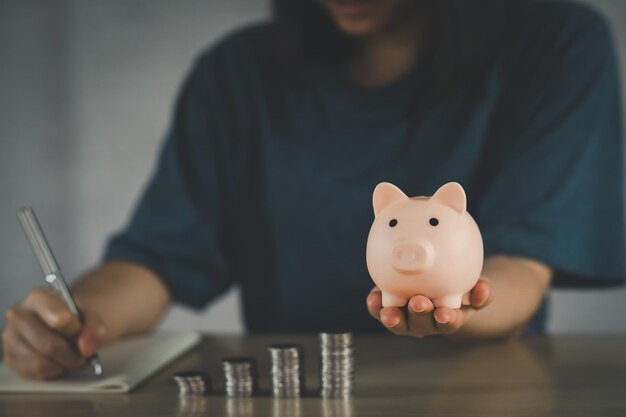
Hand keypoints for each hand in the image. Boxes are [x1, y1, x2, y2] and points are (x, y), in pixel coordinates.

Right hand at [2, 288, 106, 379]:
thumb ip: (94, 328)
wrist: (62, 323)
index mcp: (38, 297)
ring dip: (62, 366)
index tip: (81, 333)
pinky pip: (34, 373)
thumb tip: (86, 348)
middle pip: (49, 345)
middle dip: (72, 356)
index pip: (59, 319)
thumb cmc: (74, 317)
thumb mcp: (90, 315)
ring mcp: (11, 337)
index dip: (76, 332)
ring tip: (72, 358)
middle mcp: (18, 315)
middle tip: (83, 356)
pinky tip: (59, 362)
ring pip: (40, 362)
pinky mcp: (10, 357)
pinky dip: (52, 372)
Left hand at [366, 277, 492, 337]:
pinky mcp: (387, 306)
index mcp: (447, 319)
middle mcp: (424, 323)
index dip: (447, 320)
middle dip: (419, 314)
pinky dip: (375, 306)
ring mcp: (404, 317)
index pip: (448, 323)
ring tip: (388, 312)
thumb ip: (482, 291)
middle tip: (420, 302)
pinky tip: (372, 299)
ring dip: (393, 317)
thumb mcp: (474, 288)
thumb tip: (484, 290)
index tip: (446, 313)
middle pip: (420, 324)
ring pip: (398, 322)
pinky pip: (379, 309)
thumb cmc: (459, 286)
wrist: (436, 283)